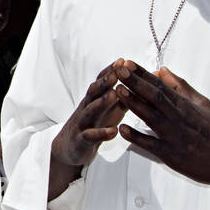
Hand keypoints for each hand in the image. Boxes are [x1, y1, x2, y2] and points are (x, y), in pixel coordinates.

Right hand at [48, 60, 129, 198]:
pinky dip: (101, 133)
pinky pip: (90, 136)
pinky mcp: (81, 141)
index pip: (101, 82)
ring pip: (90, 111)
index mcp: (94, 100)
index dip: (110, 71)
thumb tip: (140, 83)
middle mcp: (86, 108)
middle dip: (105, 81)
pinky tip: (113, 131)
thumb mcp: (109, 110)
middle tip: (117, 72)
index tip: (122, 61)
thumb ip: (123, 98)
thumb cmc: (93, 125)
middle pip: (94, 92)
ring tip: (114, 95)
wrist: (69, 148)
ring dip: (102, 102)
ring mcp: (82, 124)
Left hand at [113, 62, 209, 199]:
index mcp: (186, 105)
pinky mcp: (172, 155)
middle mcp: (179, 118)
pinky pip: (151, 145)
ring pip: (151, 117)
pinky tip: (122, 129)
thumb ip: (182, 87)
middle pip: (154, 97)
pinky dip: (137, 137)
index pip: (161, 85)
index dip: (143, 74)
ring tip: (118, 91)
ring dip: (133, 104)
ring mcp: (175, 136)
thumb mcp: (203, 104)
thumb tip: (163, 70)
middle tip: (119, 70)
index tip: (127, 63)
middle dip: (135, 82)